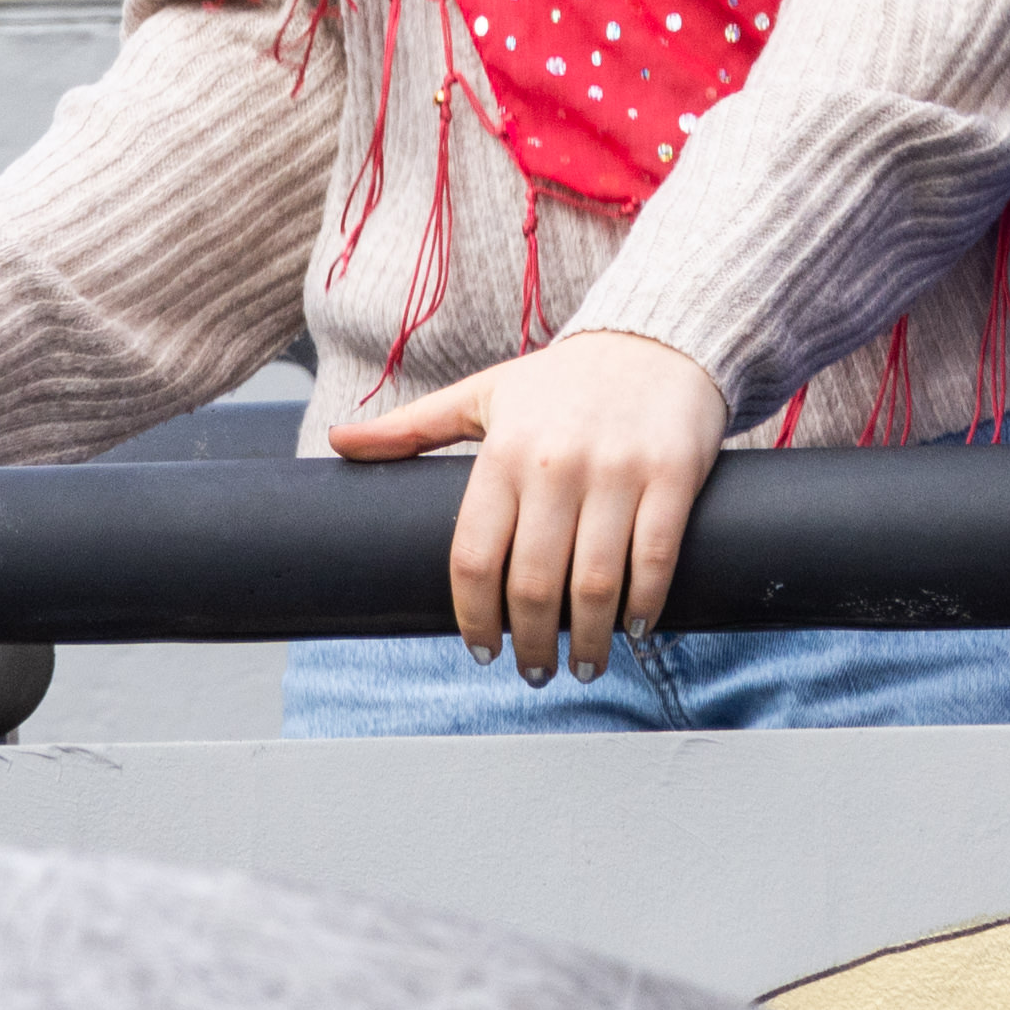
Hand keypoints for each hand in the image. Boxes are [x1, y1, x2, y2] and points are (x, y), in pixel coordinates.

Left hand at [327, 329, 726, 685]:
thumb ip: (412, 427)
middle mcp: (556, 465)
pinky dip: (645, 604)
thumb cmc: (561, 379)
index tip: (480, 650)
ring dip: (587, 641)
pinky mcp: (671, 476)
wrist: (655, 336)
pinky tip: (634, 629)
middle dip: (529, 643)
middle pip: (532, 583)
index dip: (473, 617)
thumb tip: (338, 443)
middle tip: (533, 673)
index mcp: (503, 452)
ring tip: (581, 667)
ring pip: (595, 583)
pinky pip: (655, 558)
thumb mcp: (482, 395)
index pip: (473, 556)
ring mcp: (617, 472)